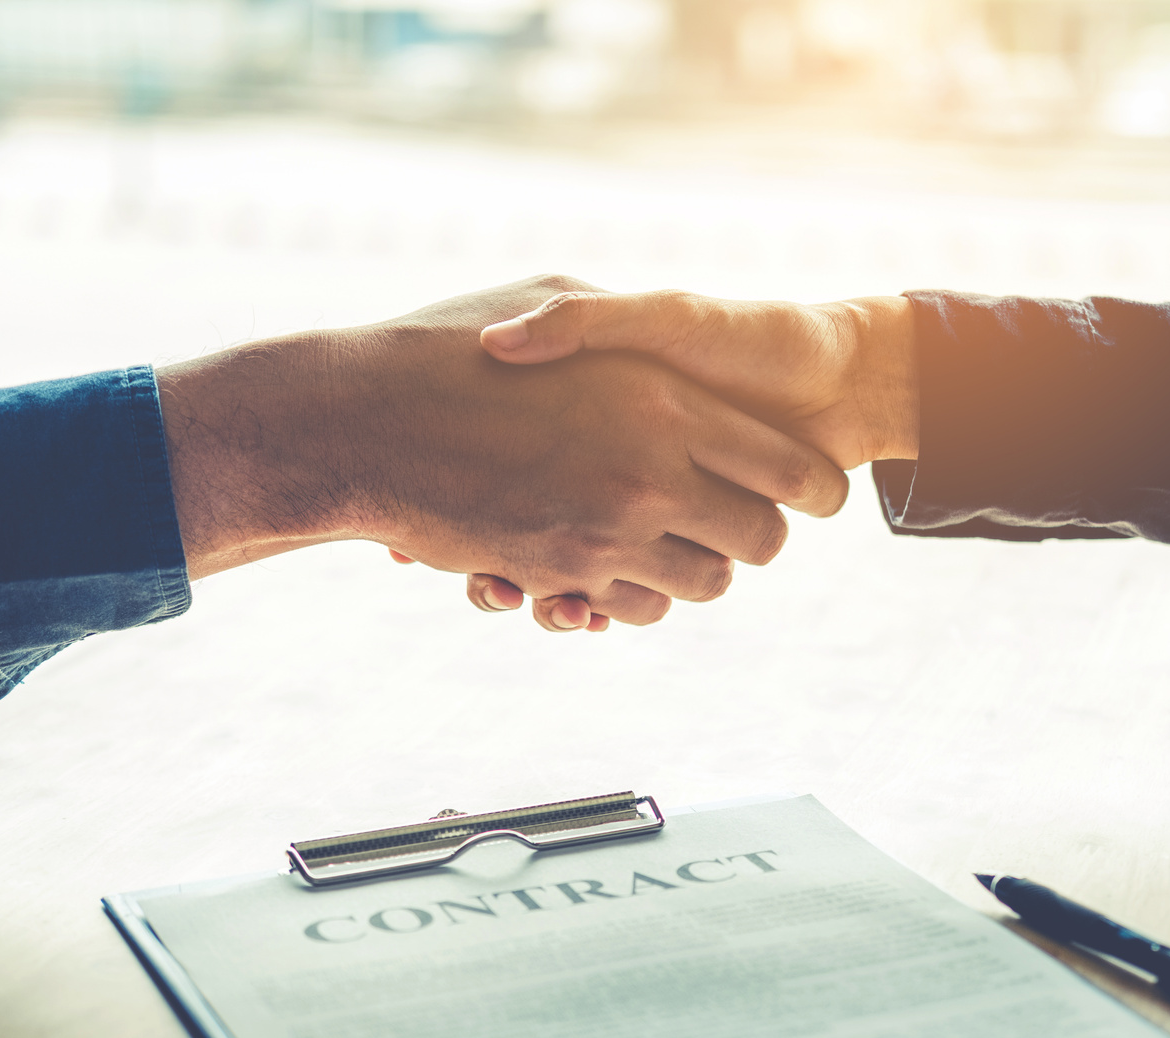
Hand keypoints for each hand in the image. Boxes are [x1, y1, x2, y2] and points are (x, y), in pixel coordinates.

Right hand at [154, 276, 849, 631]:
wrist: (357, 419)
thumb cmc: (452, 344)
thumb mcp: (551, 295)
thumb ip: (623, 322)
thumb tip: (673, 355)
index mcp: (664, 398)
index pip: (790, 471)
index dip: (812, 488)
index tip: (807, 490)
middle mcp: (650, 472)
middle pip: (760, 545)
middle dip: (755, 541)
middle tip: (735, 522)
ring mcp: (606, 531)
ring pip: (703, 588)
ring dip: (694, 574)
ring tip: (669, 542)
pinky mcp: (559, 573)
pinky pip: (629, 609)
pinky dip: (629, 599)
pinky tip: (609, 569)